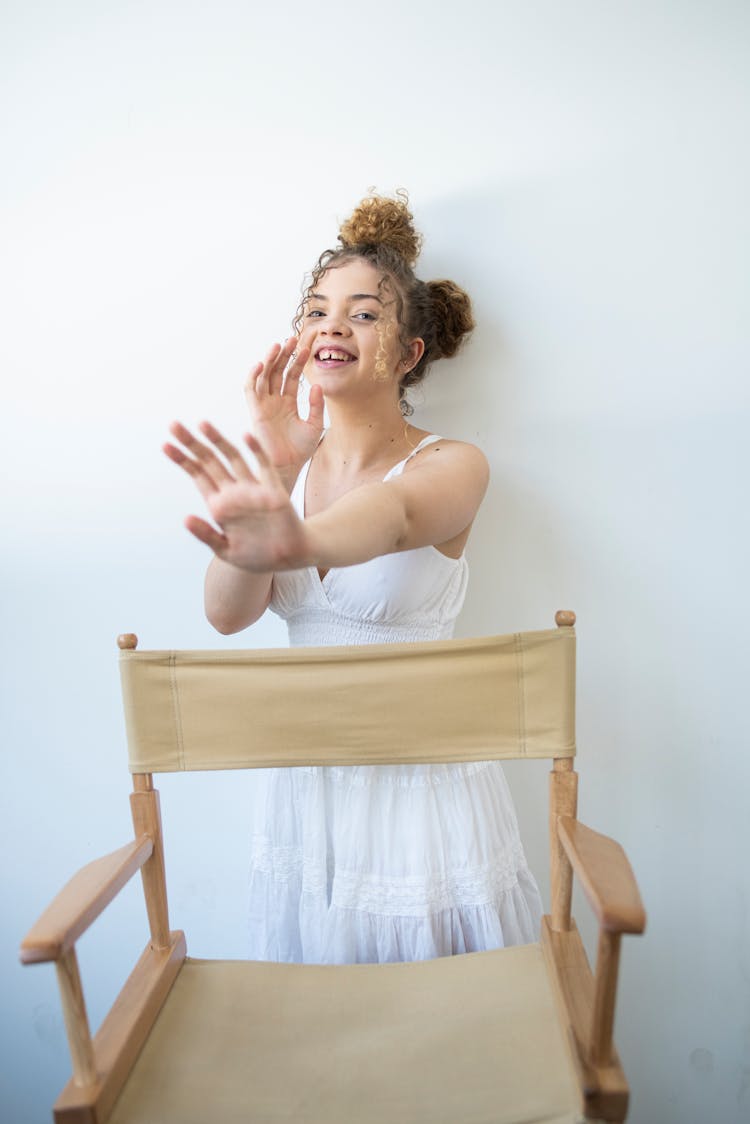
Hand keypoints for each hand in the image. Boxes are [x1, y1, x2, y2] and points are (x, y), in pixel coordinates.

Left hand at [163, 421, 311, 571]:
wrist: (287, 557)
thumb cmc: (256, 556)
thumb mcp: (225, 550)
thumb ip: (206, 535)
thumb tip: (185, 519)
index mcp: (219, 505)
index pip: (198, 476)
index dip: (182, 460)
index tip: (165, 445)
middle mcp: (233, 492)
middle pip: (209, 461)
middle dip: (192, 444)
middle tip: (173, 425)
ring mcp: (252, 489)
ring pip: (232, 458)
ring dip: (217, 441)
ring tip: (201, 424)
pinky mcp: (273, 491)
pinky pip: (264, 466)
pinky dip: (255, 451)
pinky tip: (245, 437)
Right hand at [244, 338, 323, 490]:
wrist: (287, 467)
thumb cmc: (300, 450)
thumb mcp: (314, 425)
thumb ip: (316, 405)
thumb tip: (317, 384)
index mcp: (288, 402)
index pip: (292, 375)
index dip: (299, 359)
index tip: (308, 345)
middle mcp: (274, 400)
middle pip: (278, 371)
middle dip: (285, 354)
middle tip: (294, 338)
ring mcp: (264, 405)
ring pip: (264, 376)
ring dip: (270, 360)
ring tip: (279, 345)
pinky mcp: (255, 411)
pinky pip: (250, 390)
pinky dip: (253, 376)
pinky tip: (261, 364)